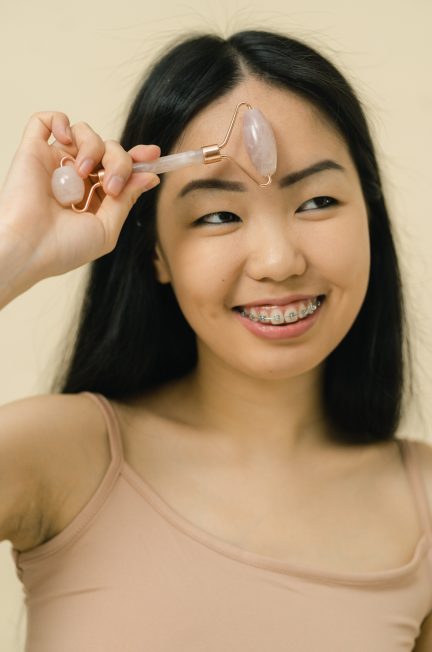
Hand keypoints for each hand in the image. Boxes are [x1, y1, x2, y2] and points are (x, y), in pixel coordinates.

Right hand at [0, 111, 159, 285]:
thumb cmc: (64, 247)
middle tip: (112, 186)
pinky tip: (65, 139)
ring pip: (85, 132)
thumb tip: (149, 176)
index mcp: (96, 196)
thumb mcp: (107, 228)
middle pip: (110, 148)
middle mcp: (78, 177)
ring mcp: (56, 163)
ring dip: (93, 147)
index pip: (121, 168)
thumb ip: (126, 200)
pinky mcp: (34, 151)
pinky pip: (46, 121)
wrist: (29, 248)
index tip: (153, 154)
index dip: (139, 159)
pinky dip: (60, 121)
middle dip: (120, 162)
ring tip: (83, 171)